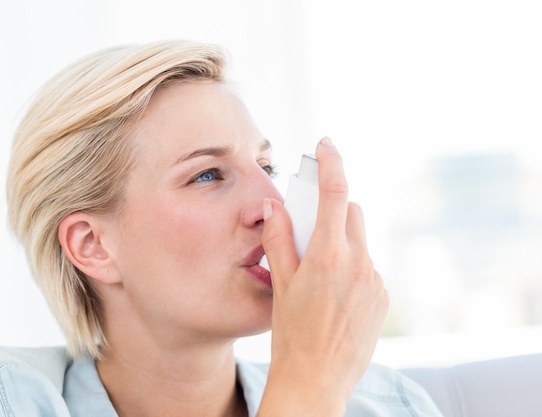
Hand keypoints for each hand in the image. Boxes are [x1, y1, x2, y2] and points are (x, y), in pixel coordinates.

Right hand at [258, 137, 388, 416]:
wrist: (316, 379)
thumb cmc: (292, 334)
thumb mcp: (281, 283)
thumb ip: (279, 239)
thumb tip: (275, 207)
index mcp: (329, 256)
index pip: (335, 193)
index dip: (331, 162)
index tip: (326, 145)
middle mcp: (359, 263)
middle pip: (352, 212)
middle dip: (333, 212)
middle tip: (310, 232)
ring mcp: (375, 281)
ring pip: (360, 240)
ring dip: (342, 241)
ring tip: (320, 273)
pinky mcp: (383, 297)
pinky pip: (368, 265)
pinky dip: (353, 265)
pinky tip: (335, 293)